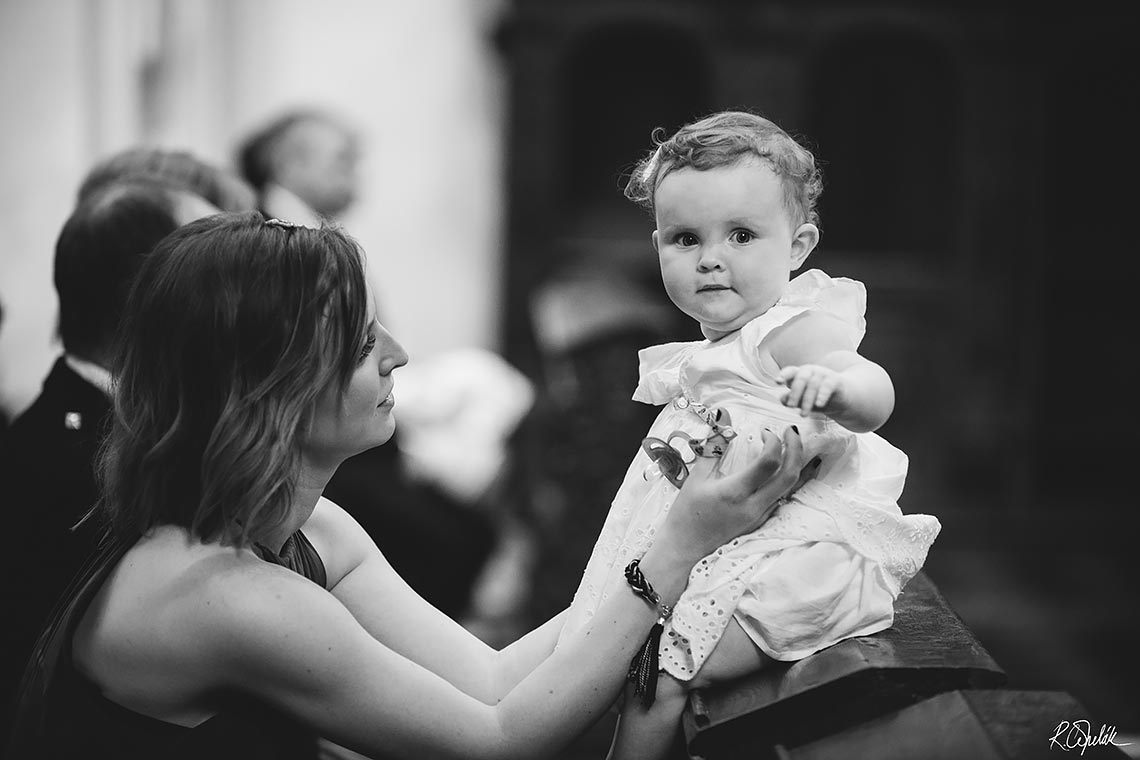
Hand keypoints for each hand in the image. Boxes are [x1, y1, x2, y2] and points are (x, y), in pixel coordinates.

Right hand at [661, 427, 817, 559]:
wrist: (685, 548)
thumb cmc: (686, 513)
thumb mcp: (696, 477)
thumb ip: (714, 446)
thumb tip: (723, 417)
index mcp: (734, 492)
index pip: (768, 463)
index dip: (773, 442)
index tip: (766, 432)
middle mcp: (753, 506)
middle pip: (789, 475)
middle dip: (796, 448)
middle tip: (791, 431)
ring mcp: (760, 516)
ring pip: (792, 488)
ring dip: (799, 464)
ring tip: (798, 445)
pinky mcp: (761, 522)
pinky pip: (784, 498)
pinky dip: (792, 480)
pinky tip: (792, 468)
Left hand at [777, 364, 846, 416]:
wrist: (842, 398)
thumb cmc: (817, 398)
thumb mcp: (802, 400)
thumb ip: (791, 399)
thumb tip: (783, 399)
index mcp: (800, 373)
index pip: (790, 371)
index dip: (783, 375)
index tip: (777, 382)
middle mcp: (811, 371)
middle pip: (801, 378)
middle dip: (795, 394)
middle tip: (791, 407)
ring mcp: (823, 373)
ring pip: (813, 385)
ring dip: (807, 401)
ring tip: (803, 415)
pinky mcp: (835, 379)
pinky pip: (827, 386)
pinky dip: (822, 395)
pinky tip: (819, 405)